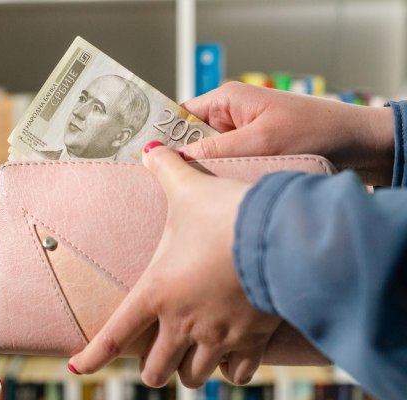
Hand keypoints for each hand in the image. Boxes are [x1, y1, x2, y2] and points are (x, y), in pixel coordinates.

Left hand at [68, 142, 281, 387]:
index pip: (114, 336)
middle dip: (152, 368)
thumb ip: (165, 168)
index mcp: (157, 293)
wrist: (279, 236)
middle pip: (156, 370)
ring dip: (188, 370)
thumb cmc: (225, 214)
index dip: (91, 356)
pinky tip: (230, 360)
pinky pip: (237, 374)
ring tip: (190, 357)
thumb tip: (151, 148)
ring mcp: (218, 336)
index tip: (76, 366)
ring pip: (193, 377)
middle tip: (156, 354)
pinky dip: (231, 371)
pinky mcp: (252, 340)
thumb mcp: (188, 188)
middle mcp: (183, 323)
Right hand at [181, 81, 394, 185]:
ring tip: (204, 191)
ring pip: (208, 157)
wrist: (356, 143)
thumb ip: (212, 152)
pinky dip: (224, 180)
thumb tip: (168, 156)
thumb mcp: (258, 143)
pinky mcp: (251, 152)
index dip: (164, 139)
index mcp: (226, 99)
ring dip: (208, 174)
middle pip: (190, 140)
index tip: (150, 163)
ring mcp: (240, 135)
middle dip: (186, 162)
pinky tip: (222, 193)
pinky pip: (226, 167)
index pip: (179, 117)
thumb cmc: (314, 132)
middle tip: (177, 186)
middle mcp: (230, 115)